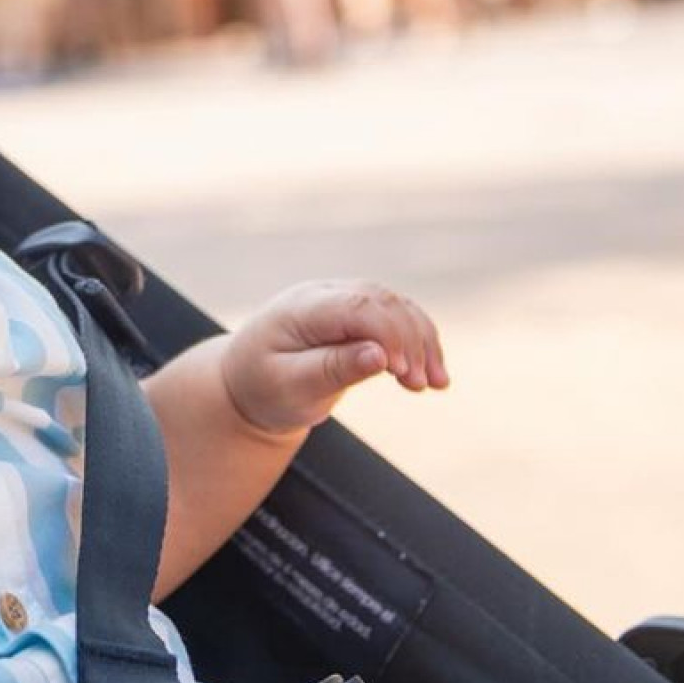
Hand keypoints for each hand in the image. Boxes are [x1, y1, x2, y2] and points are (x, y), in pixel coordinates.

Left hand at [220, 282, 447, 436]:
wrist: (246, 384)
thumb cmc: (262, 387)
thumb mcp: (290, 386)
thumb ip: (332, 369)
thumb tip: (379, 355)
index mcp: (302, 308)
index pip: (357, 307)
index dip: (389, 334)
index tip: (403, 372)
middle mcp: (325, 295)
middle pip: (383, 302)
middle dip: (411, 341)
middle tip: (421, 385)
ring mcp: (342, 300)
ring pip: (397, 307)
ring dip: (423, 341)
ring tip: (437, 384)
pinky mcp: (357, 315)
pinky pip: (398, 319)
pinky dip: (419, 342)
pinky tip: (434, 374)